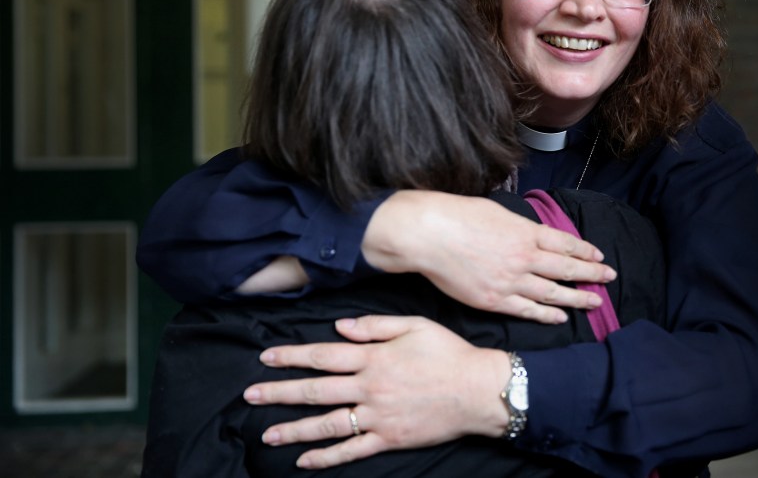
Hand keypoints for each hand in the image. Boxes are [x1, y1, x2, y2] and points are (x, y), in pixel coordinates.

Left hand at [243, 316, 511, 469]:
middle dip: (280, 392)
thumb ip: (375, 325)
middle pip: (316, 390)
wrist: (478, 391)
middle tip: (250, 395)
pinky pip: (351, 450)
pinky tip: (304, 460)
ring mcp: (378, 416)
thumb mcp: (414, 326)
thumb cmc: (449, 354)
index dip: (292, 356)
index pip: (323, 356)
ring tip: (267, 433)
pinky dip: (326, 457)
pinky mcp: (389, 438)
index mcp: (374, 358)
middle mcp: (370, 388)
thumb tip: (341, 327)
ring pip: (327, 424)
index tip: (267, 358)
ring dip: (294, 429)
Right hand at [362, 191, 615, 322]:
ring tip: (595, 301)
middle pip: (566, 268)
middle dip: (591, 274)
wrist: (430, 235)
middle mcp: (525, 257)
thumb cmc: (457, 216)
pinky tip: (561, 317)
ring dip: (577, 298)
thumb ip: (518, 226)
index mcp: (526, 232)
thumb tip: (530, 233)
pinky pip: (528, 309)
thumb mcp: (497, 212)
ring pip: (552, 292)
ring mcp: (511, 280)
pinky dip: (547, 314)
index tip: (598, 255)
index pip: (564, 243)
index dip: (584, 250)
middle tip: (610, 277)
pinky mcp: (495, 299)